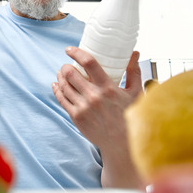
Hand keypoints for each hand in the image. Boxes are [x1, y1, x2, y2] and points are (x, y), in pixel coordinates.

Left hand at [52, 47, 143, 188]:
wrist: (121, 143)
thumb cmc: (130, 116)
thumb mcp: (135, 93)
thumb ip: (133, 72)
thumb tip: (134, 53)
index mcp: (108, 88)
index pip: (89, 63)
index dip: (76, 53)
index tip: (69, 49)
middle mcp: (93, 97)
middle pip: (70, 73)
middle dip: (65, 66)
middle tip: (66, 65)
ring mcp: (83, 108)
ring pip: (64, 86)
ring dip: (60, 77)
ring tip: (61, 74)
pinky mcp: (76, 117)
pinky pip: (62, 100)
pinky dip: (57, 90)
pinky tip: (56, 85)